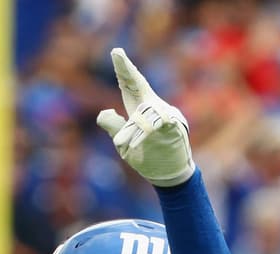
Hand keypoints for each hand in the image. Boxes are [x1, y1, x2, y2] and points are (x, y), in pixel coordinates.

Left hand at [96, 48, 194, 187]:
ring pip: (143, 115)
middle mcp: (153, 108)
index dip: (123, 70)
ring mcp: (165, 115)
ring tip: (123, 144)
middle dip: (126, 70)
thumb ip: (113, 127)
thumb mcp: (123, 144)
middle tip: (116, 53)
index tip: (116, 52)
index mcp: (140, 110)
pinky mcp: (174, 127)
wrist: (168, 174)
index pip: (130, 86)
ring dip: (132, 131)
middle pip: (139, 85)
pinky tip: (135, 143)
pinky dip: (144, 135)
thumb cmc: (148, 156)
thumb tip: (105, 111)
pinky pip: (157, 125)